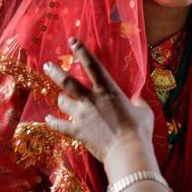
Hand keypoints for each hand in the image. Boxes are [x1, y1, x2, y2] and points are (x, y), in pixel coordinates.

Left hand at [42, 38, 158, 181]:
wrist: (127, 151)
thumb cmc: (139, 130)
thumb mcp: (144, 112)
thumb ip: (138, 102)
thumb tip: (138, 99)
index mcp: (108, 89)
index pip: (92, 65)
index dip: (81, 51)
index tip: (72, 41)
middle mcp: (91, 98)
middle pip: (67, 81)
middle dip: (55, 71)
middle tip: (47, 65)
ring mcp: (82, 115)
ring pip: (62, 101)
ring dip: (59, 98)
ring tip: (57, 96)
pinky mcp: (77, 131)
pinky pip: (60, 125)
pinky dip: (52, 122)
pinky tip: (47, 120)